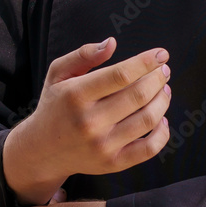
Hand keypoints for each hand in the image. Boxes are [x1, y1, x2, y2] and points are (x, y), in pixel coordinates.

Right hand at [2, 37, 172, 205]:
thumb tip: (112, 43)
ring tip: (164, 89)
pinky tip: (161, 118)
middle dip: (158, 79)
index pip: (121, 75)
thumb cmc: (55, 106)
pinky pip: (149, 149)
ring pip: (148, 119)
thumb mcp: (58, 74)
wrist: (42, 151)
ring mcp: (103, 145)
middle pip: (139, 95)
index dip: (146, 62)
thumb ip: (83, 54)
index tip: (160, 54)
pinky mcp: (113, 163)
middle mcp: (89, 122)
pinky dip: (162, 132)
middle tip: (163, 71)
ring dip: (163, 100)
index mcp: (76, 95)